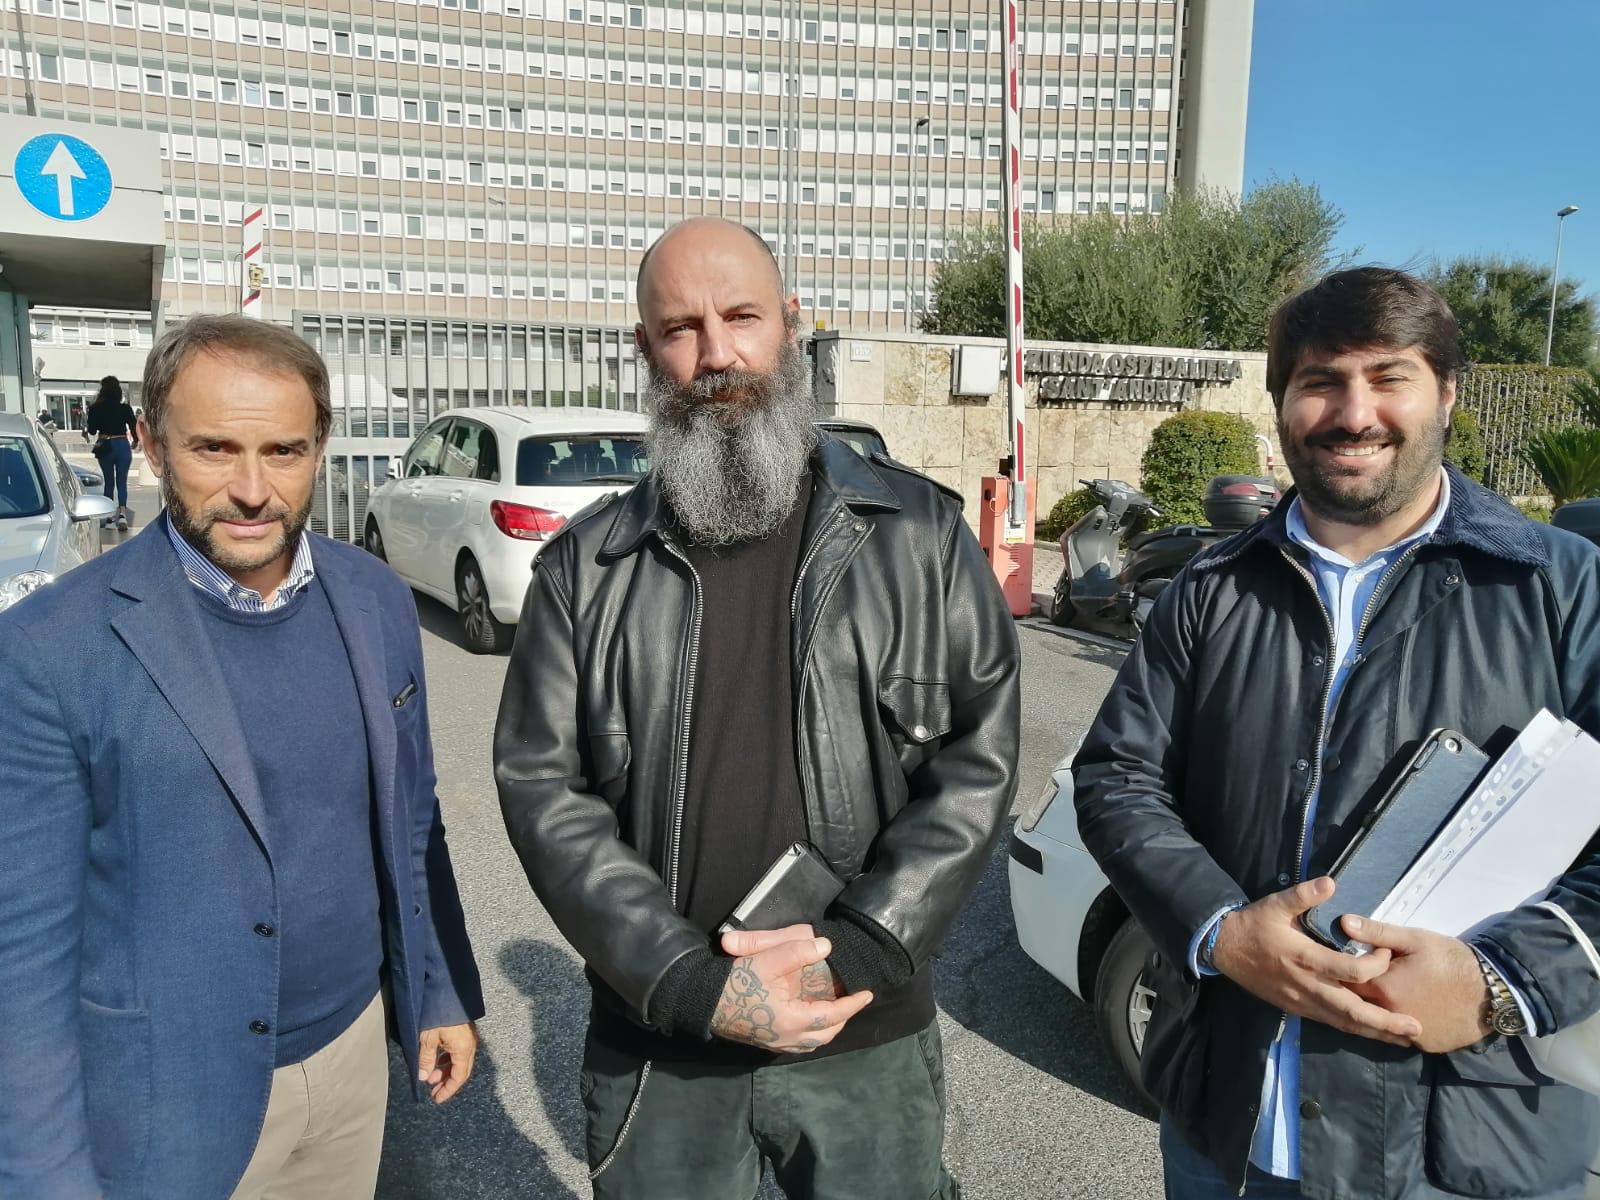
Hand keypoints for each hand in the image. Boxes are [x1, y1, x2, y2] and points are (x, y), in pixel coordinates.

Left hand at [418, 1021, 477, 1103]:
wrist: (446, 991)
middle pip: (461, 1071)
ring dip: (445, 1071)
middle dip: (447, 1083)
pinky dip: (447, 1060)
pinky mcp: (463, 1033)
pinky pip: (457, 1052)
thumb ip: (426, 1060)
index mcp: (463, 1049)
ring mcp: (467, 1039)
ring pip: (459, 1061)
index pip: (459, 1076)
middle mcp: (469, 1045)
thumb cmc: (438, 1016)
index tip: (437, 1099)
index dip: (449, 1090)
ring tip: (430, 1078)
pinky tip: (436, 1062)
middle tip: (433, 1092)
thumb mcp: (428, 1039)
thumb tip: (423, 1078)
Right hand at [709, 934, 871, 1052]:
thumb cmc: (737, 981)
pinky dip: (812, 1032)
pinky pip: (799, 1043)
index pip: (833, 1015)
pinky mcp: (766, 1041)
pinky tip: (809, 1018)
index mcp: (793, 1020)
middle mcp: (788, 1038)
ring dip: (827, 1027)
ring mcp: (776, 1043)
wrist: (703, 1001)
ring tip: (834, 1010)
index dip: (853, 1004)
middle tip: (853, 1001)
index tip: (868, 994)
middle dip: (843, 1019)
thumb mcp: (767, 960)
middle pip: (826, 1034)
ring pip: (812, 1042)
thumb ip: (798, 952)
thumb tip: (826, 947)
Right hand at [1211, 877, 1419, 1045]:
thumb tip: (1331, 882)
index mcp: (1306, 958)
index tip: (1387, 952)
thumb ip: (1303, 894)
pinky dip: (1355, 1029)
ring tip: (1403, 1037)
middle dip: (1385, 1021)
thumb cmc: (1253, 925)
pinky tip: (1372, 1031)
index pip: (1351, 971)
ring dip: (1374, 1032)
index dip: (1376, 964)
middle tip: (1416, 1027)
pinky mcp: (1297, 1008)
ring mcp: (1302, 1001)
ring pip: (1344, 1023)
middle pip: (1353, 1011)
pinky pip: (1331, 1023)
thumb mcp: (1275, 904)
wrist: (1223, 948)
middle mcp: (1308, 985)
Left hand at [1341, 915, 1489, 1052]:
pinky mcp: (1426, 1047)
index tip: (1350, 965)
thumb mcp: (1414, 940)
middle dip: (1359, 994)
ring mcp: (1409, 1036)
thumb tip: (1343, 922)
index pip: (1348, 982)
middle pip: (1361, 1006)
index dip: (1347, 973)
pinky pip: (1403, 1038)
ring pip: (1381, 1025)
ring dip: (1377, 1014)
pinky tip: (1405, 1014)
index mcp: (1383, 989)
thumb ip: (1376, 933)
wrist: (1493, 991)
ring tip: (1386, 998)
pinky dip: (1399, 1028)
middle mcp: (1390, 1017)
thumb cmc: (1451, 960)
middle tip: (1367, 982)